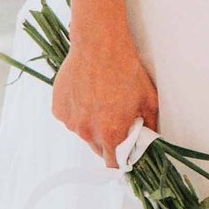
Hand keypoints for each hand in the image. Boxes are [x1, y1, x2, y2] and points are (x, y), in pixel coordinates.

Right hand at [51, 23, 158, 167]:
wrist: (99, 44)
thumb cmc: (125, 69)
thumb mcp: (148, 99)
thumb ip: (150, 125)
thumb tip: (150, 139)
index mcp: (110, 133)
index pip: (113, 164)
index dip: (120, 160)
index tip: (124, 153)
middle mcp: (87, 131)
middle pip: (98, 149)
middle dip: (108, 140)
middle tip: (114, 118)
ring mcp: (70, 120)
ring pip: (83, 132)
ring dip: (91, 123)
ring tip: (99, 100)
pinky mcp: (58, 108)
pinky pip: (70, 118)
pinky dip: (77, 111)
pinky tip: (86, 93)